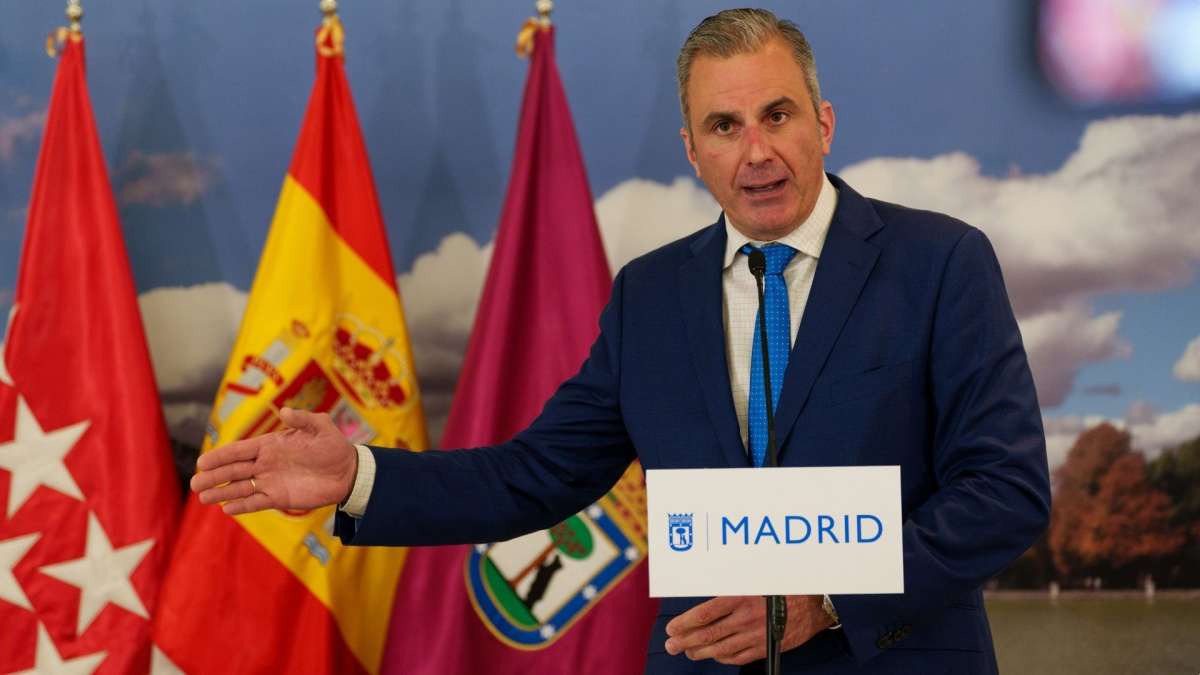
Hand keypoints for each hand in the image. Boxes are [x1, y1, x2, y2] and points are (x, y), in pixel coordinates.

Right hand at [191, 408, 357, 515]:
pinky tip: (227, 509)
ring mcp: (271, 482)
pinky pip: (256, 502)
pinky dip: (242, 506)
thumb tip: (284, 411)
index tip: (203, 462)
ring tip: (203, 497)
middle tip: (195, 483)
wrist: (348, 471)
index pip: (240, 450)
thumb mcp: (322, 427)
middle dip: (214, 476)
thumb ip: (303, 419)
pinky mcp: (279, 498)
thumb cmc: (334, 447)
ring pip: (240, 487)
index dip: (221, 456)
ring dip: (222, 492)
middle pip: (234, 470)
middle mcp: (266, 464)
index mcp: (271, 445)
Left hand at [663, 595, 831, 665]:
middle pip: (708, 634)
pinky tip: (714, 656)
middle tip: (672, 645)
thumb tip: (707, 597)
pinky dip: (723, 658)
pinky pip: (738, 657)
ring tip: (687, 651)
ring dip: (700, 652)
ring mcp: (755, 636)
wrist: (815, 605)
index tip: (673, 628)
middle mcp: (746, 619)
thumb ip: (732, 590)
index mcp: (741, 598)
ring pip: (720, 649)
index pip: (705, 614)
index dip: (685, 623)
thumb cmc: (783, 587)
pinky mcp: (765, 648)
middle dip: (685, 641)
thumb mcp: (755, 580)